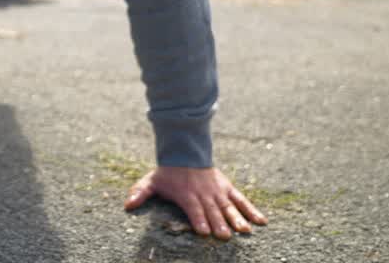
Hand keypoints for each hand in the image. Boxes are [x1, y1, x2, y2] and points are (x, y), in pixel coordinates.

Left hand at [123, 166, 266, 239]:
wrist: (185, 153)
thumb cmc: (167, 174)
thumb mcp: (151, 182)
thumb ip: (140, 193)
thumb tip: (127, 204)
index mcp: (186, 194)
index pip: (193, 209)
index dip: (198, 220)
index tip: (203, 232)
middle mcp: (204, 194)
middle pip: (212, 211)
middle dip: (219, 223)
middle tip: (226, 236)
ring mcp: (217, 191)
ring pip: (228, 206)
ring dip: (237, 219)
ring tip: (245, 231)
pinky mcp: (227, 189)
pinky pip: (241, 199)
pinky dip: (251, 209)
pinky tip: (261, 221)